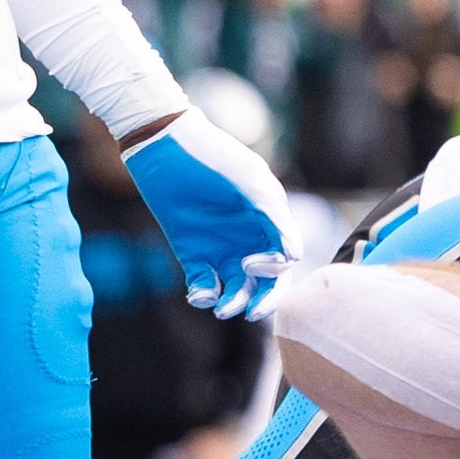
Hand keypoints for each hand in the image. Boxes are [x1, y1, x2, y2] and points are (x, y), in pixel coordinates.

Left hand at [123, 106, 296, 318]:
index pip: (284, 262)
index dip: (274, 271)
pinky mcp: (193, 254)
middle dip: (262, 302)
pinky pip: (205, 285)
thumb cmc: (214, 158)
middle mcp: (250, 241)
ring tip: (219, 309)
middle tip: (251, 314)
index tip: (249, 263)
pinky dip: (204, 296)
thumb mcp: (252, 182)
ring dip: (233, 303)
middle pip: (266, 284)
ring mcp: (222, 249)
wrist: (164, 144)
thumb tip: (296, 256)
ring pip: (237, 290)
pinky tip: (199, 295)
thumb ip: (276, 218)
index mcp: (270, 225)